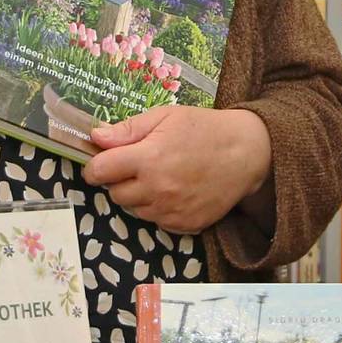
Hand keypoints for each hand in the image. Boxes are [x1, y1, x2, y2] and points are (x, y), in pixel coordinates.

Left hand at [82, 106, 269, 232]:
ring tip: (160, 178)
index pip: (100, 171)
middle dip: (119, 181)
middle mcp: (157, 190)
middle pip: (115, 194)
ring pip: (135, 210)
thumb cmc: (204, 129)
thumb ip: (129, 129)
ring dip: (139, 196)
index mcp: (148, 159)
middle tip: (137, 167)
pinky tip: (174, 192)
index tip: (100, 164)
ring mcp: (171, 211)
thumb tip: (96, 137)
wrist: (246, 153)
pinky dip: (159, 209)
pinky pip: (157, 222)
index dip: (95, 167)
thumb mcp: (166, 117)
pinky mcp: (185, 225)